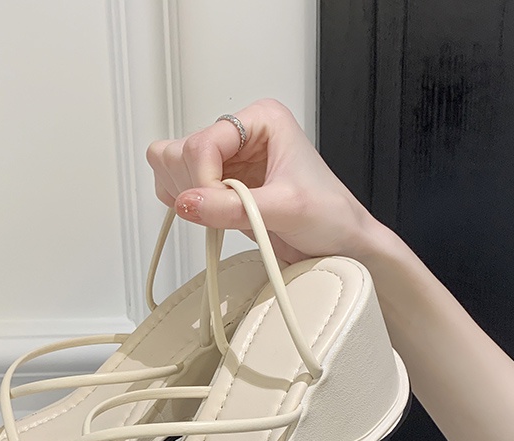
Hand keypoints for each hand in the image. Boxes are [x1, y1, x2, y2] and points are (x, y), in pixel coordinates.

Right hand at [145, 98, 378, 263]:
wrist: (342, 246)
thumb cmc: (331, 216)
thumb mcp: (286, 209)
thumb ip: (232, 207)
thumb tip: (186, 203)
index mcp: (260, 120)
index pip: (202, 143)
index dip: (204, 180)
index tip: (221, 208)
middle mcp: (239, 136)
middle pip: (180, 153)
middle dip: (195, 188)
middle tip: (228, 210)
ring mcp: (226, 163)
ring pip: (171, 167)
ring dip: (185, 196)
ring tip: (223, 214)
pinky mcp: (218, 188)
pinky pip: (175, 188)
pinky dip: (183, 206)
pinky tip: (212, 217)